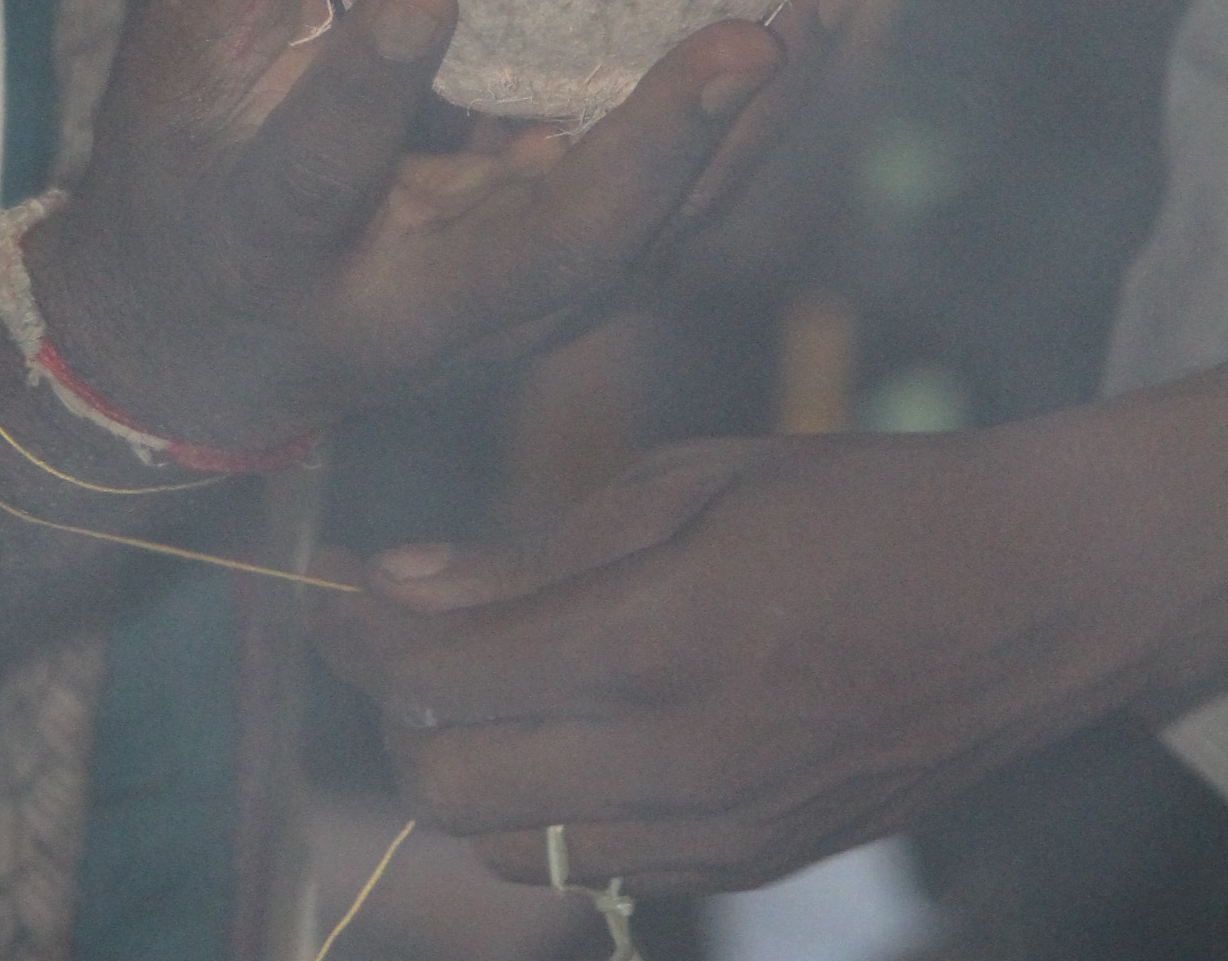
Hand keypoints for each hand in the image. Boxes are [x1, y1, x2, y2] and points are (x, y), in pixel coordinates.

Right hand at [26, 0, 877, 457]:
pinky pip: (690, 205)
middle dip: (660, 149)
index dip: (370, 91)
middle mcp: (407, 306)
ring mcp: (509, 316)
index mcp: (276, 235)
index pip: (318, 171)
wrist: (202, 349)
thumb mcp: (181, 44)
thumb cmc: (184, 167)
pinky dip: (763, 108)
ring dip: (760, 116)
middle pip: (557, 252)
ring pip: (660, 235)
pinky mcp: (573, 291)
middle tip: (750, 39)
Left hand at [313, 386, 1227, 895]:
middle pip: (454, 790)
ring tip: (480, 681)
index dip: (361, 635)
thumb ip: (533, 550)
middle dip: (397, 715)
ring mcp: (725, 833)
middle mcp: (686, 760)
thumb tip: (396, 580)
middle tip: (393, 639)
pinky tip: (572, 729)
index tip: (329, 594)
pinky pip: (603, 870)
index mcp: (665, 636)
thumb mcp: (684, 482)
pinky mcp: (756, 867)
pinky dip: (555, 812)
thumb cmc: (849, 502)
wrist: (1023, 598)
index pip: (449, 672)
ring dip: (470, 771)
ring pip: (515, 849)